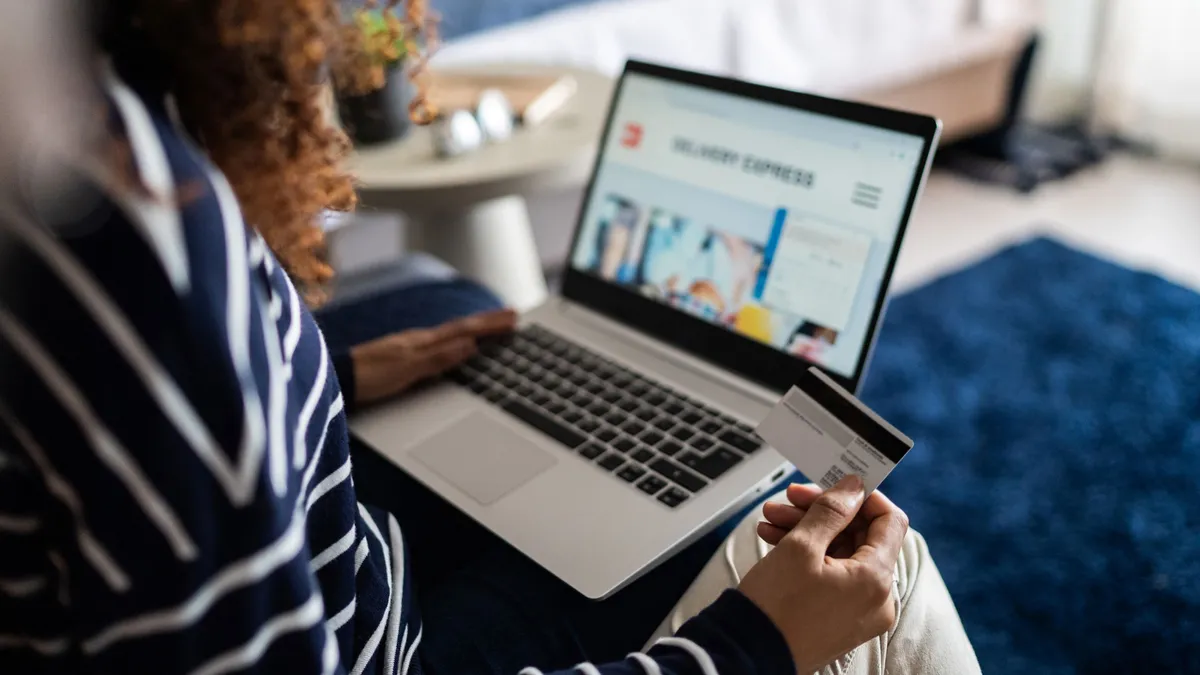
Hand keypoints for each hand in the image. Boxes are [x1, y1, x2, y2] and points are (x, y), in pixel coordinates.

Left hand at [350, 309, 516, 404]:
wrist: (338, 380)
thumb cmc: (368, 377)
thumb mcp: (407, 370)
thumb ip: (438, 358)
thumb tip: (470, 345)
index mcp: (423, 341)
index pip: (465, 329)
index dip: (490, 324)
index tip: (514, 317)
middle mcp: (419, 339)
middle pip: (461, 327)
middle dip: (488, 321)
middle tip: (513, 315)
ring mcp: (410, 345)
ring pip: (451, 332)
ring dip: (474, 327)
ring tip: (492, 324)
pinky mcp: (404, 355)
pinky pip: (440, 341)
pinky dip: (457, 338)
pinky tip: (457, 342)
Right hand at [737, 476, 909, 672]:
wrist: (747, 654)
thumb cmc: (774, 607)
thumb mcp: (801, 547)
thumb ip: (832, 511)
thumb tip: (854, 487)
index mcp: (876, 580)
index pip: (889, 521)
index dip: (862, 497)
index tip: (834, 485)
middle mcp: (877, 599)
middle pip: (861, 536)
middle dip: (823, 512)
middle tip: (790, 499)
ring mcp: (858, 612)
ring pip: (842, 554)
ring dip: (809, 531)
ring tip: (772, 520)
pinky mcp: (839, 619)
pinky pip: (833, 576)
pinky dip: (809, 556)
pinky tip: (775, 540)